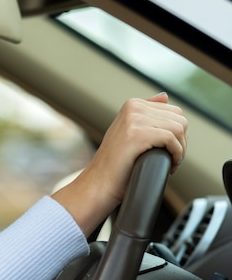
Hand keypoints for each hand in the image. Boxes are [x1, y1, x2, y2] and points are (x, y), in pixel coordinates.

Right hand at [52, 92, 187, 235]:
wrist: (99, 183)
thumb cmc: (116, 164)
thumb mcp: (130, 131)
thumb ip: (147, 113)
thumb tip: (164, 96)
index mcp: (132, 104)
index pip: (174, 111)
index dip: (177, 134)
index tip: (168, 150)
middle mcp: (133, 107)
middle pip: (179, 119)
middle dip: (181, 141)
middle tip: (171, 158)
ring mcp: (134, 119)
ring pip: (178, 128)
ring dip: (180, 149)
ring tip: (170, 162)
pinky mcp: (137, 134)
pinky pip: (172, 139)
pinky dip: (177, 154)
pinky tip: (170, 165)